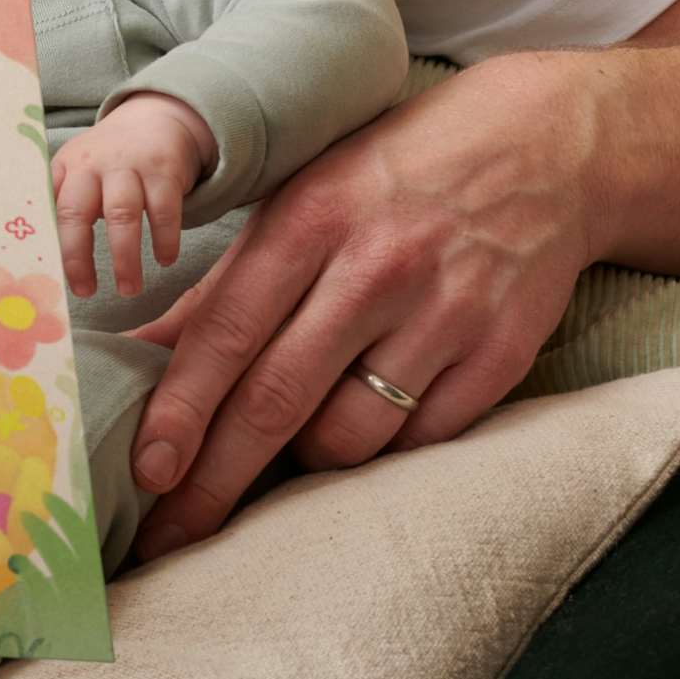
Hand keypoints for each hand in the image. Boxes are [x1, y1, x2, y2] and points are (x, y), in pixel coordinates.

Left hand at [51, 93, 215, 297]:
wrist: (155, 119)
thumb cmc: (108, 159)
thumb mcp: (77, 169)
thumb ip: (60, 202)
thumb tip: (39, 253)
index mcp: (65, 168)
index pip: (49, 209)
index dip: (49, 246)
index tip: (52, 279)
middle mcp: (92, 164)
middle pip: (77, 211)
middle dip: (78, 256)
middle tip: (86, 292)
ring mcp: (129, 166)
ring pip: (122, 214)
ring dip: (125, 256)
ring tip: (129, 289)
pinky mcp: (164, 170)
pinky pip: (164, 209)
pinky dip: (165, 239)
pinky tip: (165, 260)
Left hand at [122, 51, 595, 562]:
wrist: (535, 145)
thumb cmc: (388, 175)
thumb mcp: (296, 202)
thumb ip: (225, 284)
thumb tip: (144, 354)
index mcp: (307, 222)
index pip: (227, 334)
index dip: (182, 410)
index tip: (146, 472)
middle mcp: (373, 270)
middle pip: (277, 400)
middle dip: (215, 479)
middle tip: (171, 533)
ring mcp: (443, 315)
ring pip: (348, 437)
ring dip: (304, 460)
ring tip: (290, 441)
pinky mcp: (501, 354)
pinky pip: (420, 443)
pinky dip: (382, 450)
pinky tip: (369, 425)